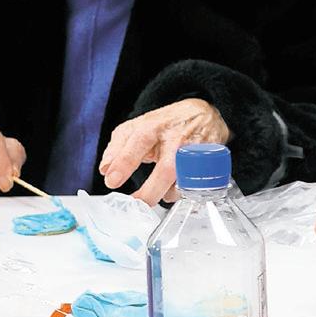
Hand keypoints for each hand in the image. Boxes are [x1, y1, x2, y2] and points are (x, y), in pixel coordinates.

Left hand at [98, 98, 228, 203]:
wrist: (205, 114)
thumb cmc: (168, 124)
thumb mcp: (138, 127)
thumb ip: (118, 147)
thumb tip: (105, 169)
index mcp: (155, 127)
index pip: (138, 143)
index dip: (124, 163)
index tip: (112, 181)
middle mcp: (177, 139)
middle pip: (166, 170)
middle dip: (149, 193)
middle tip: (136, 202)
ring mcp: (197, 152)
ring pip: (182, 184)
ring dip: (166, 193)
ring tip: (157, 190)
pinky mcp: (210, 163)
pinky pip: (194, 187)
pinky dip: (181, 192)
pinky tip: (175, 186)